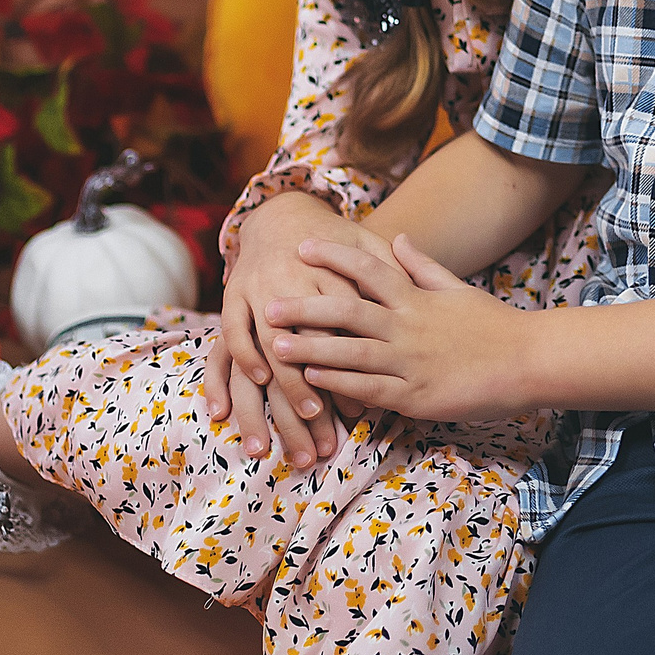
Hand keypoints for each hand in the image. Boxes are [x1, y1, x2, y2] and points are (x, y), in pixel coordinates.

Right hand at [205, 199, 386, 467]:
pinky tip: (233, 401)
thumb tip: (426, 314)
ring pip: (263, 347)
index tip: (360, 415)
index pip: (341, 328)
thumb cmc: (336, 243)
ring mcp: (257, 289)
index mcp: (327, 272)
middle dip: (308, 396)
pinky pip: (228, 333)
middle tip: (320, 439)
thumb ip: (396, 277)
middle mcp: (289, 281)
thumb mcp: (367, 251)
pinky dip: (233, 365)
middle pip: (301, 345)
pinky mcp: (232, 295)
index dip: (350, 371)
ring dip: (270, 392)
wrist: (282, 215)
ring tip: (277, 434)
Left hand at [264, 236, 531, 425]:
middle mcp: (408, 326)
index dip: (333, 256)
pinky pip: (371, 390)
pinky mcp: (416, 396)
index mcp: (416, 298)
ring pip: (352, 353)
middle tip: (270, 304)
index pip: (368, 268)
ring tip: (276, 346)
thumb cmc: (493, 326)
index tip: (301, 245)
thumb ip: (422, 265)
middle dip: (306, 306)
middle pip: (348, 310)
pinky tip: (315, 383)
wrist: (528, 363)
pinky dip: (341, 385)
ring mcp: (411, 362)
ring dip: (312, 349)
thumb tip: (398, 236)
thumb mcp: (457, 288)